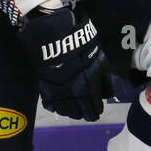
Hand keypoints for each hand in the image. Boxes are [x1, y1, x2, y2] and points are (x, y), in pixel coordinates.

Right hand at [16, 6, 109, 120]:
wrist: (56, 36)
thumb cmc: (82, 44)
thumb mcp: (99, 60)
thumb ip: (102, 78)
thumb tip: (106, 91)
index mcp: (88, 88)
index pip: (93, 109)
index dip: (96, 111)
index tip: (96, 110)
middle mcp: (73, 95)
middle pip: (79, 113)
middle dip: (84, 113)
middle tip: (87, 111)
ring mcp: (57, 92)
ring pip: (64, 111)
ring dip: (71, 111)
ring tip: (74, 109)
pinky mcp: (44, 88)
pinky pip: (50, 104)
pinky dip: (56, 106)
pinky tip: (59, 105)